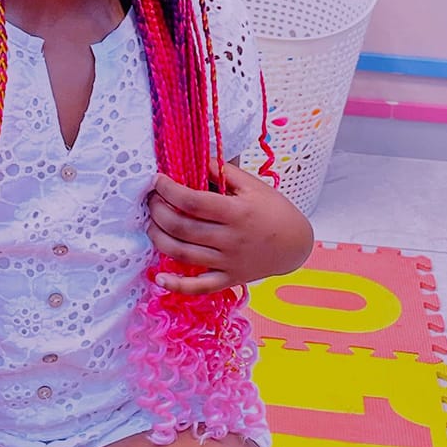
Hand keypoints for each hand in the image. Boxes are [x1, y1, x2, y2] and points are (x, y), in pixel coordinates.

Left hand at [147, 160, 313, 295]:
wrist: (296, 243)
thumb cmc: (272, 209)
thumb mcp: (252, 185)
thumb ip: (222, 172)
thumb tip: (193, 159)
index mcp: (236, 212)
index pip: (192, 201)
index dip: (168, 190)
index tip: (157, 180)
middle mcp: (230, 239)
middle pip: (182, 228)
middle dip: (158, 212)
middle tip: (151, 200)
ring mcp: (228, 262)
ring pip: (183, 255)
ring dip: (159, 239)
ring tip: (151, 224)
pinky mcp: (228, 279)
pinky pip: (199, 287)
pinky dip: (176, 286)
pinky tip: (158, 279)